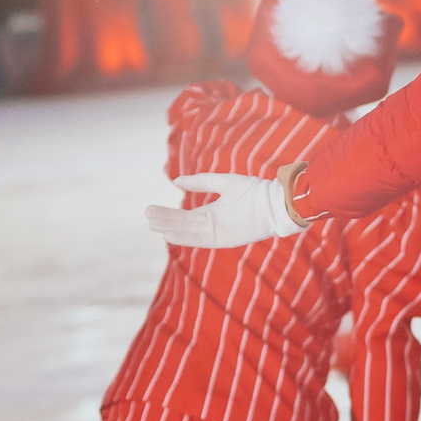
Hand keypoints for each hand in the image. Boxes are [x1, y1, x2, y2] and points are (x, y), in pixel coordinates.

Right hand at [143, 173, 303, 249]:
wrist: (274, 203)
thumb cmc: (254, 191)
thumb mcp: (224, 182)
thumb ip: (201, 181)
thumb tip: (177, 180)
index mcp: (212, 212)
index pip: (185, 215)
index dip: (168, 213)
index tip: (150, 210)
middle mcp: (212, 224)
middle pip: (183, 223)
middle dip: (165, 220)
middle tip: (146, 217)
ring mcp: (217, 232)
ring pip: (189, 231)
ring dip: (171, 228)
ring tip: (153, 224)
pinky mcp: (224, 239)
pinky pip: (200, 240)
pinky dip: (185, 238)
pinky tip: (169, 235)